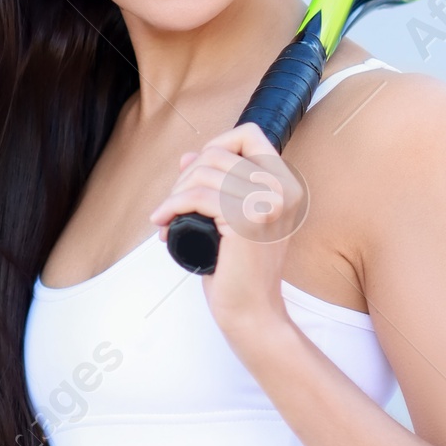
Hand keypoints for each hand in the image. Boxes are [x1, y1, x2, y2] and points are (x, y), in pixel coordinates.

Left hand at [149, 124, 306, 333]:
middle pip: (217, 153)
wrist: (252, 312)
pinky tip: (163, 222)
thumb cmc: (240, 271)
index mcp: (283, 184)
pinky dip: (172, 206)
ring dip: (174, 193)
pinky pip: (198, 196)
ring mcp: (266, 202)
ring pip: (203, 173)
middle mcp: (280, 188)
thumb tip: (189, 156)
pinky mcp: (247, 219)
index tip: (197, 172)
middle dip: (184, 177)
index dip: (218, 143)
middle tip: (172, 207)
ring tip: (166, 218)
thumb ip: (218, 188)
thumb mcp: (230, 221)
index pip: (250, 134)